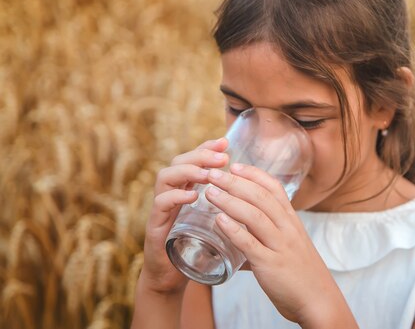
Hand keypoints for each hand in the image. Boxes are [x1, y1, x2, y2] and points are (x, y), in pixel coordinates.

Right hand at [140, 138, 228, 294]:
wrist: (173, 277)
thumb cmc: (197, 246)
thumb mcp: (214, 219)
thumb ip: (226, 204)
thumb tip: (254, 189)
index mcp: (186, 189)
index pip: (193, 159)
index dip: (207, 147)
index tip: (226, 142)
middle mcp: (171, 193)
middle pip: (178, 162)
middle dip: (200, 155)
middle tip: (222, 157)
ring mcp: (161, 209)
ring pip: (165, 178)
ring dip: (188, 172)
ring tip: (209, 175)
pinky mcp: (155, 227)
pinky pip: (160, 205)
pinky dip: (175, 197)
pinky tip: (192, 196)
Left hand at [204, 163, 355, 326]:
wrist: (319, 301)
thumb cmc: (301, 274)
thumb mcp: (288, 247)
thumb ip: (264, 240)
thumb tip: (238, 241)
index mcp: (291, 221)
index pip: (273, 188)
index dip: (253, 174)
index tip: (234, 165)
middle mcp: (287, 228)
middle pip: (260, 197)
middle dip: (235, 182)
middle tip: (212, 173)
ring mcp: (280, 245)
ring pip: (254, 216)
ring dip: (230, 200)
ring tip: (210, 192)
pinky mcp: (271, 265)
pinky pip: (250, 244)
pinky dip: (233, 230)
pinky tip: (218, 221)